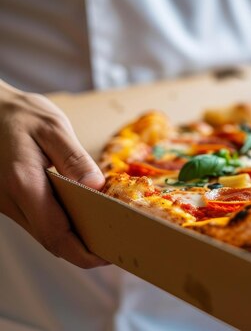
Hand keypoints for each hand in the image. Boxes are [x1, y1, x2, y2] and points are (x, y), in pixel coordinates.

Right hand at [0, 80, 107, 267]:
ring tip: (107, 230)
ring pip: (44, 233)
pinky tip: (85, 215)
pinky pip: (38, 220)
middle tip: (118, 245)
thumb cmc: (19, 115)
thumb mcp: (52, 128)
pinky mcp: (8, 200)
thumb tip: (96, 186)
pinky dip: (61, 224)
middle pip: (51, 239)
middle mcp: (11, 200)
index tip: (109, 256)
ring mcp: (6, 203)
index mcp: (23, 183)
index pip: (55, 234)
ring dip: (73, 238)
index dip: (83, 253)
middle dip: (84, 249)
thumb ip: (74, 158)